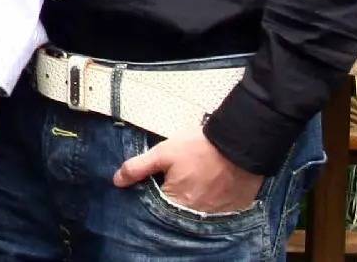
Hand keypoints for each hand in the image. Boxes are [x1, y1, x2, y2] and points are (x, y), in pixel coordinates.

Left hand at [115, 133, 262, 214]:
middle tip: (178, 182)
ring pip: (198, 213)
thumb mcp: (163, 152)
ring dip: (194, 202)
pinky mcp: (235, 208)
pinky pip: (220, 212)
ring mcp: (218, 213)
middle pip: (179, 213)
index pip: (158, 208)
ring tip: (194, 185)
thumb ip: (138, 168)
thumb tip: (117, 181)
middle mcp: (198, 214)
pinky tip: (211, 189)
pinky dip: (213, 202)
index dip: (155, 196)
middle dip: (174, 200)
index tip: (157, 184)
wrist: (240, 143)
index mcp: (178, 201)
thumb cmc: (199, 147)